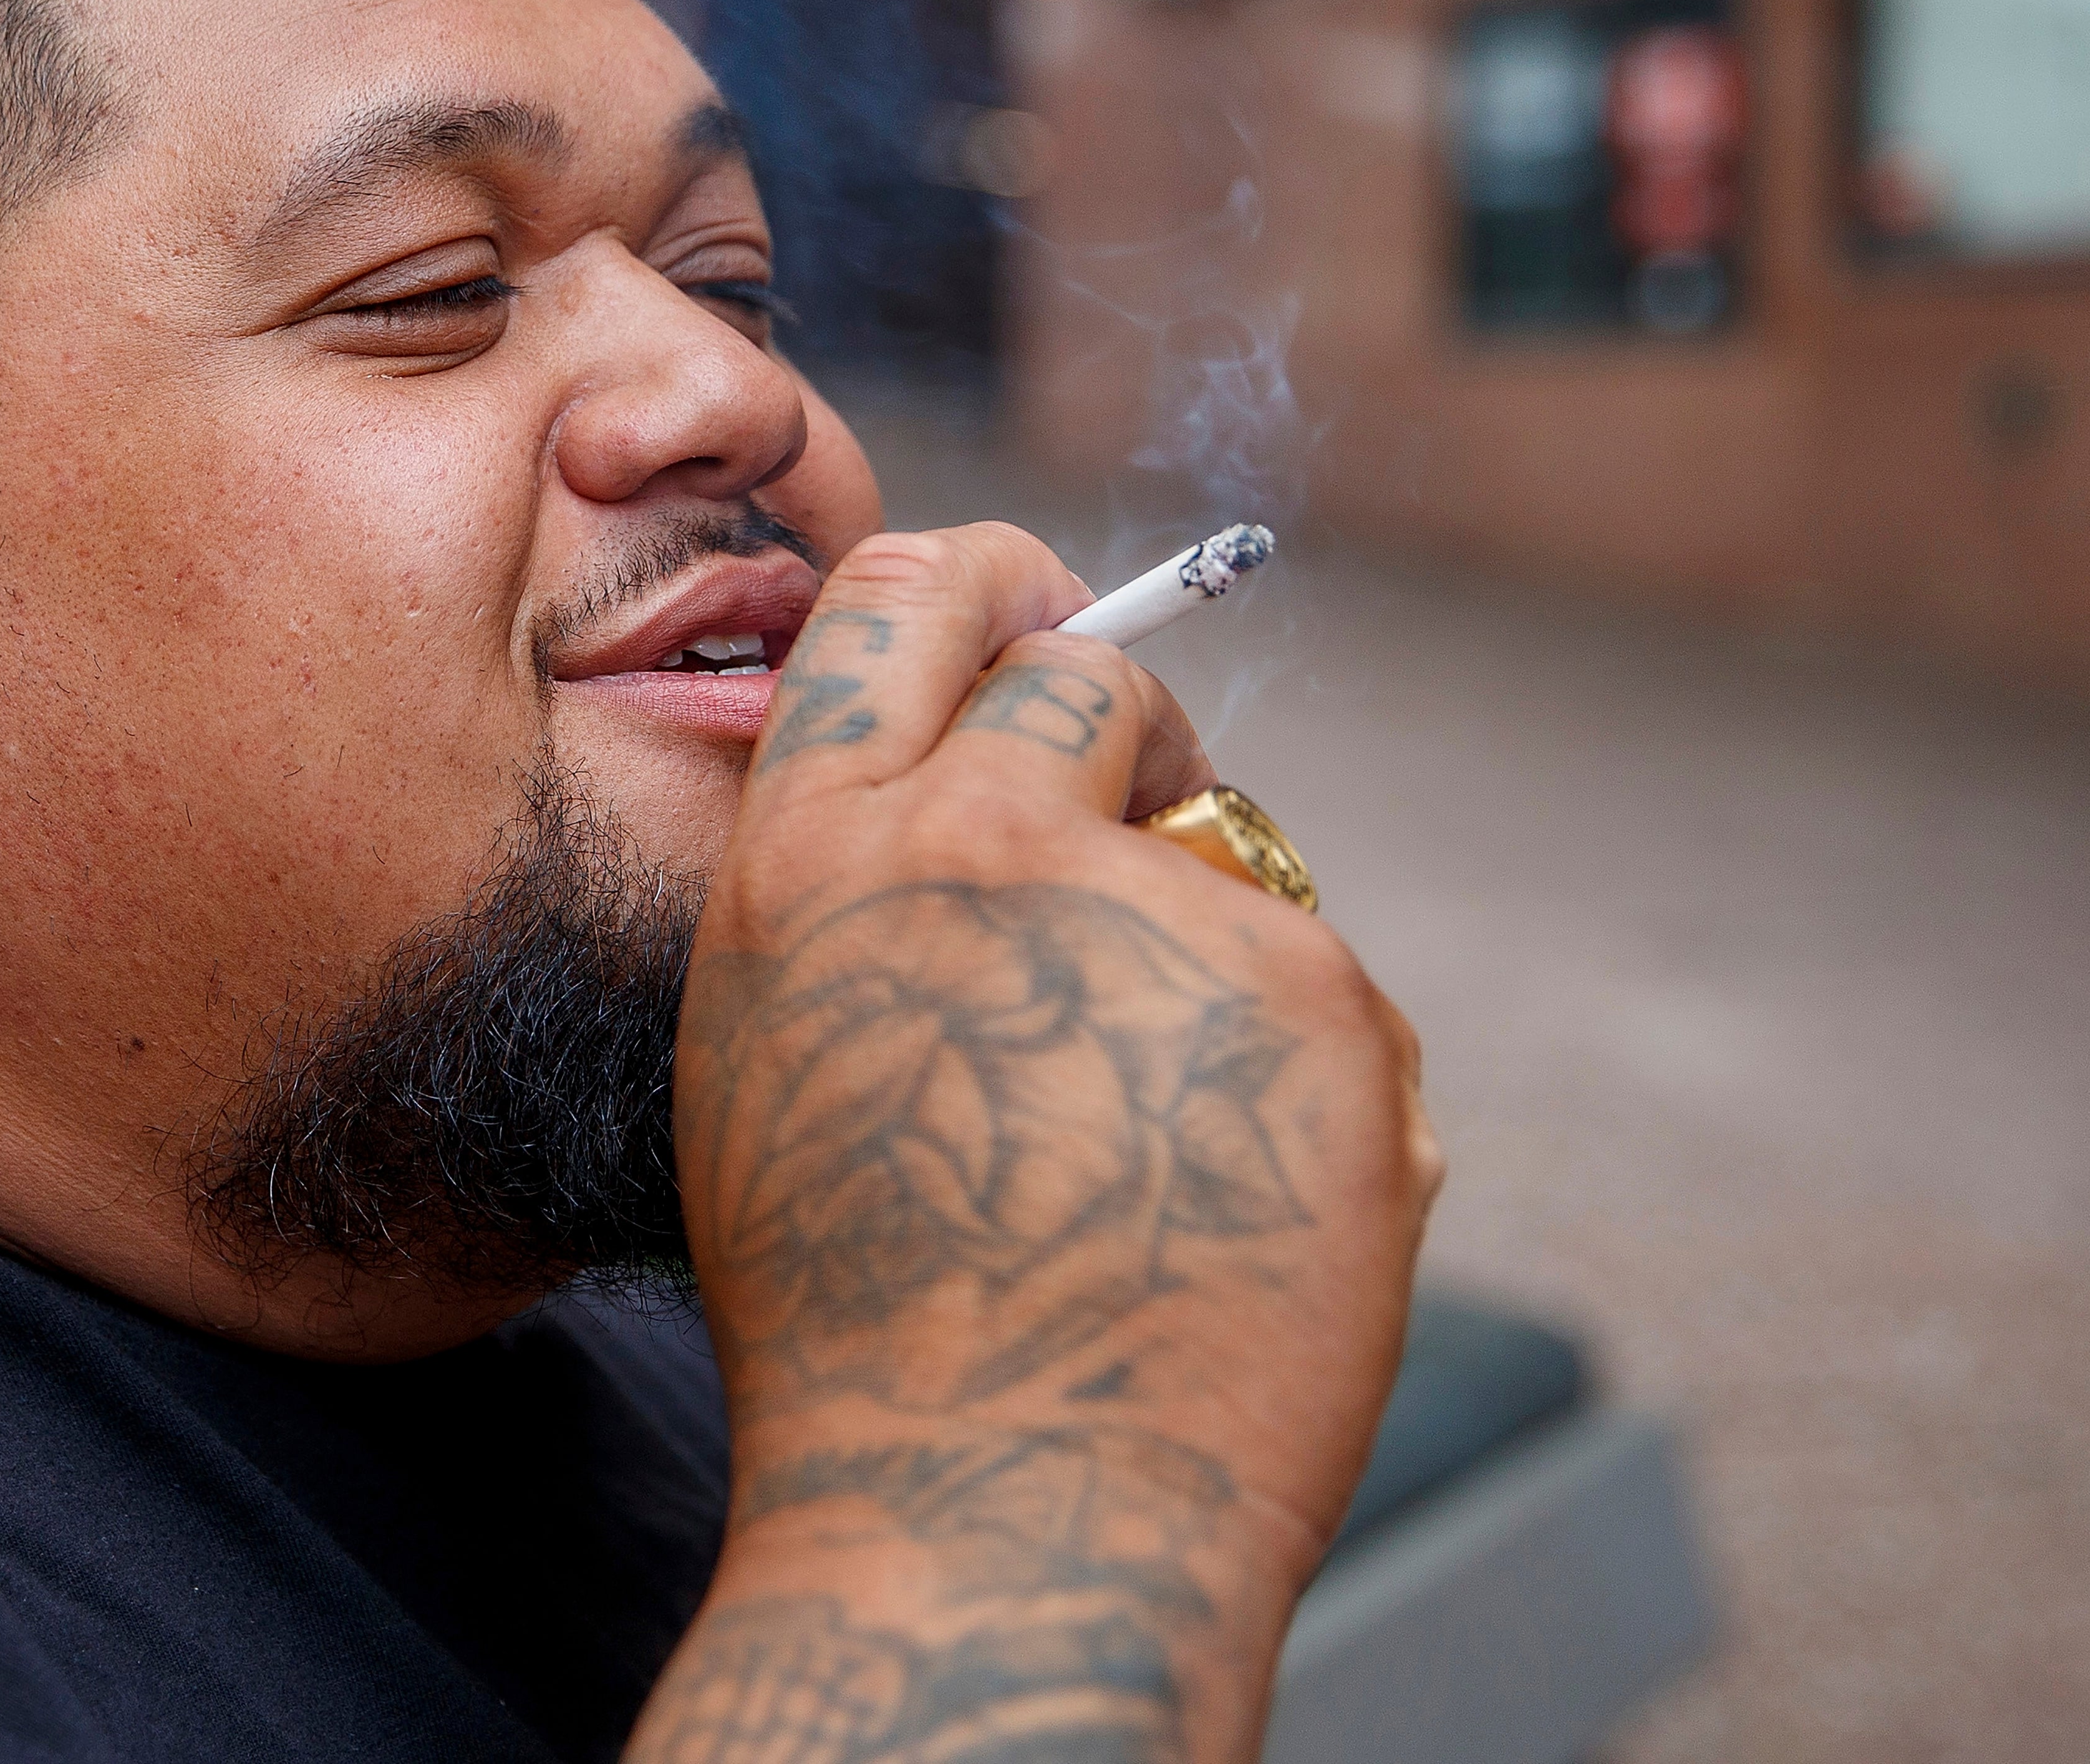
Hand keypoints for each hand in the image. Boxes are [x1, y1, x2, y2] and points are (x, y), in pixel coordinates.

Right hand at [639, 524, 1439, 1763]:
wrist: (998, 1508)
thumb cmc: (864, 1316)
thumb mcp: (776, 1051)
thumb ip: (858, 888)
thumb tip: (971, 774)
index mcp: (815, 854)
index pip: (905, 595)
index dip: (987, 581)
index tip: (1038, 598)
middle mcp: (977, 841)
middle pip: (1086, 678)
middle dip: (1125, 735)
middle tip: (1135, 836)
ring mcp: (1156, 909)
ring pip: (1222, 849)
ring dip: (1208, 947)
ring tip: (1151, 1141)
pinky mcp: (1307, 992)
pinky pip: (1313, 986)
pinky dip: (1294, 1077)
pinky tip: (1227, 1198)